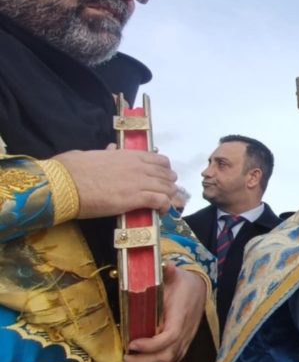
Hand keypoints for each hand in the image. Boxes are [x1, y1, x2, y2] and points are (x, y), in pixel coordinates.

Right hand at [54, 144, 176, 217]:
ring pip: (167, 188)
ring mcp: (139, 182)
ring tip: (164, 204)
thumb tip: (112, 148)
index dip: (165, 170)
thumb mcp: (92, 154)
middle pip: (167, 175)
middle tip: (165, 193)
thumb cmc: (73, 168)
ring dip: (169, 197)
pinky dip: (164, 207)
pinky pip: (161, 201)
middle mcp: (138, 167)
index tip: (162, 177)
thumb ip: (107, 152)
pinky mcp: (135, 198)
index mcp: (129, 155)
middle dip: (169, 184)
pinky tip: (160, 212)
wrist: (65, 183)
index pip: (160, 160)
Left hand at [124, 263, 206, 361]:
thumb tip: (163, 264)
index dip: (152, 344)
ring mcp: (185, 341)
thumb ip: (167, 272)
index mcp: (181, 315)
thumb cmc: (183, 283)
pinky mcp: (182, 346)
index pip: (170, 336)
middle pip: (167, 355)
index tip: (132, 343)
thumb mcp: (175, 274)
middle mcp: (185, 332)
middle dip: (143, 361)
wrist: (199, 289)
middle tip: (122, 360)